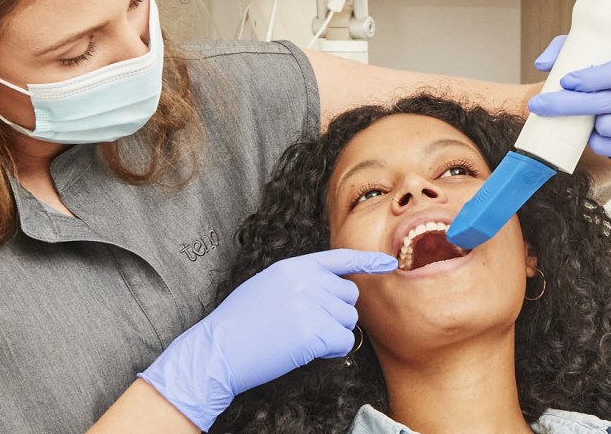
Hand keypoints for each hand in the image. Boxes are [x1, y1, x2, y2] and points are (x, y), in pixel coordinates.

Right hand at [138, 249, 396, 429]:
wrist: (219, 348)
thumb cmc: (238, 323)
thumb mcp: (267, 286)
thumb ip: (300, 281)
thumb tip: (331, 289)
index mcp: (294, 267)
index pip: (340, 259)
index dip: (368, 262)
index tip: (390, 264)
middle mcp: (307, 281)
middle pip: (350, 296)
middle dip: (337, 313)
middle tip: (309, 326)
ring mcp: (312, 305)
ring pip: (349, 320)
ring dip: (333, 333)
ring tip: (301, 338)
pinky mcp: (315, 331)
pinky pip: (343, 341)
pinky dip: (332, 350)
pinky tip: (308, 350)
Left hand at [525, 35, 610, 167]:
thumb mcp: (603, 57)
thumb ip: (571, 52)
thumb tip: (542, 64)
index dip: (589, 79)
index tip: (564, 81)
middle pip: (605, 103)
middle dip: (568, 105)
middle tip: (539, 105)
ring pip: (608, 128)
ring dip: (590, 125)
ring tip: (588, 117)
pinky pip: (610, 148)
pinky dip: (598, 142)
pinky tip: (597, 132)